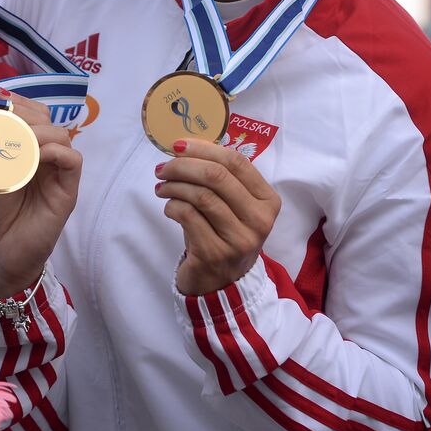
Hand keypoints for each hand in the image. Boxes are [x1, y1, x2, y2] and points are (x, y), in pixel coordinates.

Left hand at [0, 89, 82, 295]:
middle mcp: (47, 159)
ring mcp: (60, 174)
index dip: (20, 105)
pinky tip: (35, 157)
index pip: (35, 116)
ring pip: (62, 137)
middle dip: (26, 116)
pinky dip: (55, 152)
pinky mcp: (67, 191)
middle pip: (49, 121)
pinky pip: (72, 161)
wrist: (4, 254)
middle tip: (3, 126)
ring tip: (15, 145)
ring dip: (37, 133)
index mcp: (30, 152)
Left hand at [156, 139, 281, 295]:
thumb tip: (187, 147)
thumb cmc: (224, 235)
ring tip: (162, 187)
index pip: (237, 162)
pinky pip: (188, 216)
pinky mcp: (215, 253)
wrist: (221, 284)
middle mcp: (260, 220)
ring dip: (175, 186)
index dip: (205, 149)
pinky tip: (169, 207)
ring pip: (201, 195)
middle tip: (163, 167)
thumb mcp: (234, 206)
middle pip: (217, 176)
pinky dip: (172, 206)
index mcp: (268, 201)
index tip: (179, 146)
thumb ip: (222, 178)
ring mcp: (239, 239)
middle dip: (184, 165)